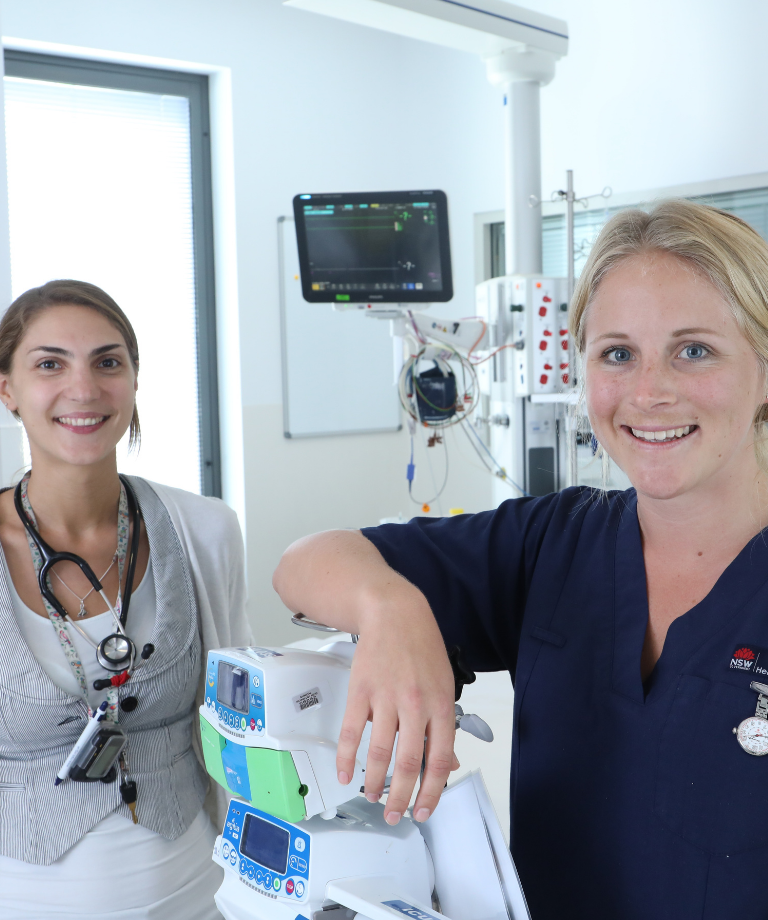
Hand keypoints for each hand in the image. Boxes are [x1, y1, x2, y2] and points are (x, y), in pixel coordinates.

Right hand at [335, 595, 456, 824]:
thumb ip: (444, 724)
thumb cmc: (422, 646)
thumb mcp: (445, 683)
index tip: (424, 809)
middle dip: (401, 797)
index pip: (440, 759)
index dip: (432, 791)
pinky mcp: (361, 691)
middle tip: (395, 813)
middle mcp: (414, 704)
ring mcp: (385, 698)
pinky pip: (352, 731)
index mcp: (440, 704)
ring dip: (374, 781)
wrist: (394, 612)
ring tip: (371, 796)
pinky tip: (345, 772)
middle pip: (409, 763)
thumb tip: (447, 762)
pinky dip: (347, 757)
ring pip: (379, 752)